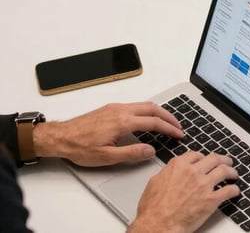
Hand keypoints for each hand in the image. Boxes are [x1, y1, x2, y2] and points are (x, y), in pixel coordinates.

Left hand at [33, 102, 182, 166]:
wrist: (60, 137)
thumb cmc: (80, 148)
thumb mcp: (107, 157)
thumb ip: (132, 153)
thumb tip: (150, 150)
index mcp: (123, 122)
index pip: (154, 122)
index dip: (169, 128)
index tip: (178, 134)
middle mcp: (121, 110)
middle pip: (153, 108)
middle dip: (169, 116)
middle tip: (178, 126)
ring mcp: (116, 107)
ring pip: (144, 104)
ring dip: (159, 112)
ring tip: (167, 122)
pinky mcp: (110, 108)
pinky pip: (135, 105)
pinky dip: (148, 111)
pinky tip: (148, 119)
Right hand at [128, 152, 238, 232]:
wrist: (157, 226)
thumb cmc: (153, 209)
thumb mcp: (155, 182)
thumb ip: (168, 173)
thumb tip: (173, 171)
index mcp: (179, 166)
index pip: (196, 154)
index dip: (203, 156)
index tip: (206, 159)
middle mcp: (193, 172)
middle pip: (214, 159)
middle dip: (222, 159)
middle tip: (226, 162)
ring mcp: (204, 185)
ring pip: (224, 170)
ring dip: (231, 171)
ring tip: (233, 174)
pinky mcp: (211, 200)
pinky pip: (229, 190)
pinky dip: (234, 190)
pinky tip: (235, 191)